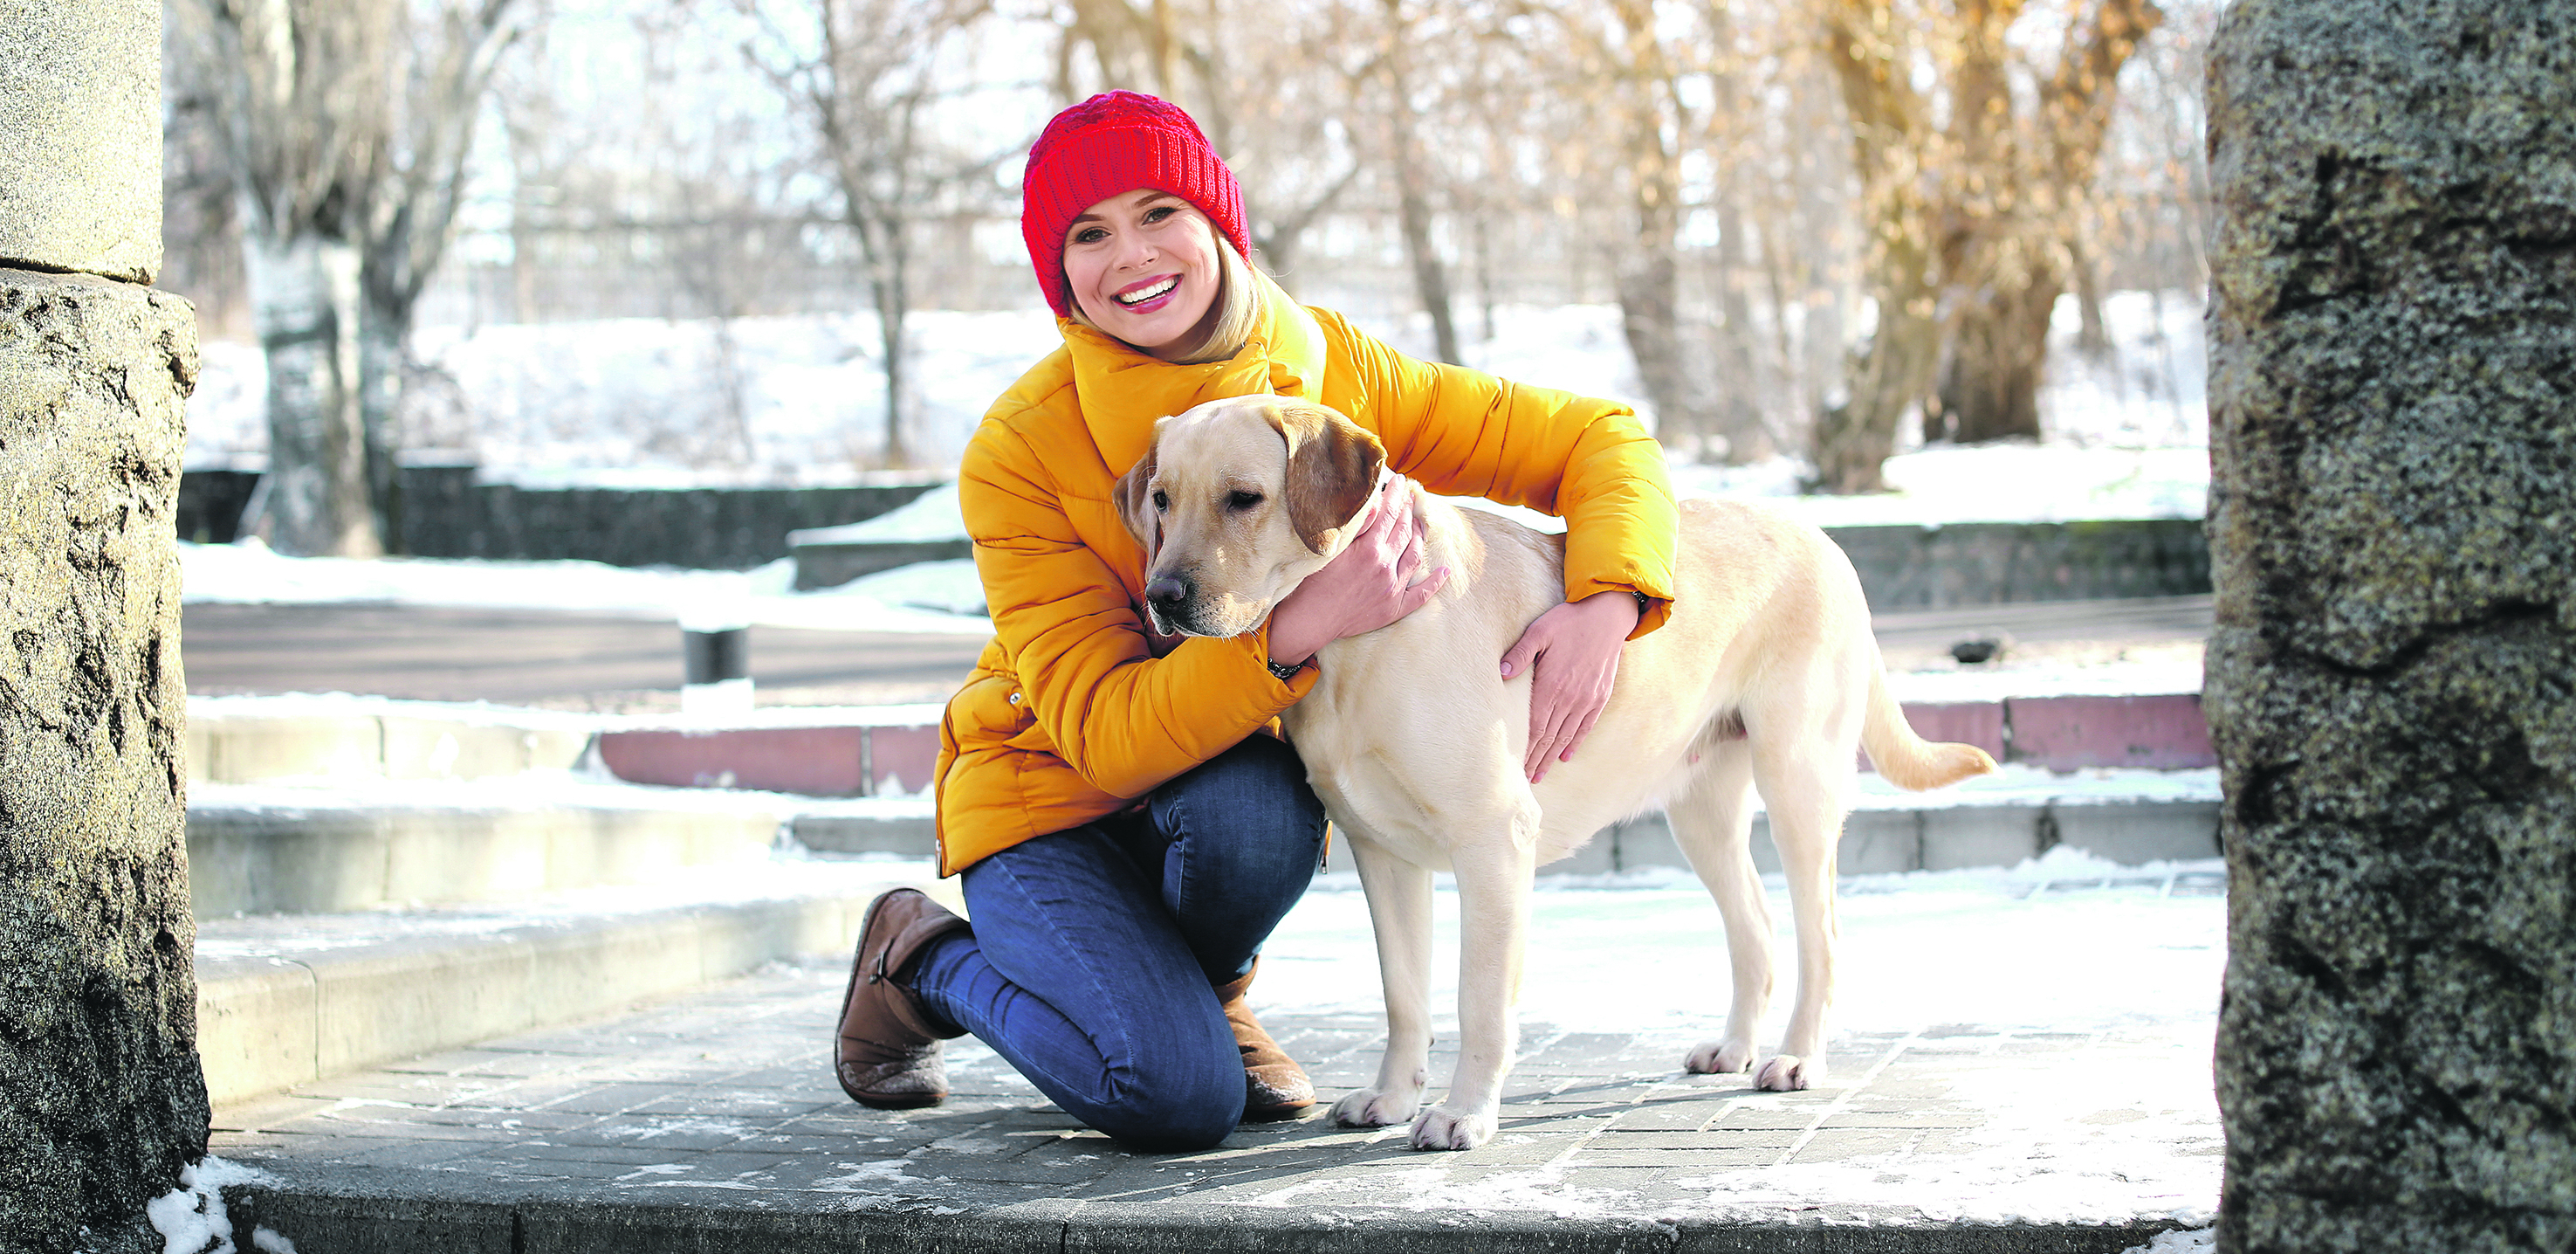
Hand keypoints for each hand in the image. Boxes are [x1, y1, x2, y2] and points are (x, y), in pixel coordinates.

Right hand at [1266, 475, 1449, 665]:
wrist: (1309, 621)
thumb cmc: (1311, 582)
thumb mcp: (1329, 548)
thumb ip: (1356, 526)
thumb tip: (1374, 503)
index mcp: (1369, 549)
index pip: (1388, 514)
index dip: (1395, 495)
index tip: (1399, 480)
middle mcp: (1385, 567)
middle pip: (1403, 531)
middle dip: (1407, 510)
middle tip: (1409, 496)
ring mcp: (1392, 589)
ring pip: (1414, 556)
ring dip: (1420, 536)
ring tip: (1420, 522)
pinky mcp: (1393, 609)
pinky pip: (1420, 595)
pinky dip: (1434, 583)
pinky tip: (1444, 571)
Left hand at [1500, 590, 1640, 781]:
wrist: (1608, 615)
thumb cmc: (1569, 621)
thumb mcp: (1539, 631)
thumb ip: (1519, 654)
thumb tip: (1501, 674)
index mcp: (1551, 685)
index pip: (1534, 726)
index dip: (1524, 748)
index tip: (1514, 766)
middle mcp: (1570, 698)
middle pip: (1548, 737)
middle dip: (1535, 759)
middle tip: (1523, 779)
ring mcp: (1586, 699)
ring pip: (1565, 736)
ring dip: (1551, 757)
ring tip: (1539, 774)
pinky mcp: (1599, 697)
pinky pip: (1585, 727)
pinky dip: (1574, 743)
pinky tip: (1565, 756)